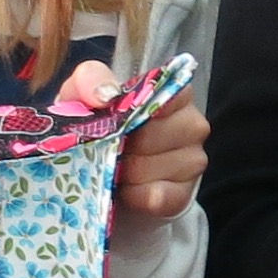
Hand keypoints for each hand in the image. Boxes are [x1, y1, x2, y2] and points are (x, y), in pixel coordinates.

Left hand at [64, 60, 205, 226]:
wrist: (97, 168)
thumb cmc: (98, 124)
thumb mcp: (83, 94)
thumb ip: (91, 80)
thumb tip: (106, 94)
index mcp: (174, 93)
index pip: (164, 96)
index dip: (131, 112)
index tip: (112, 120)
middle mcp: (192, 124)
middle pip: (153, 137)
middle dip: (121, 147)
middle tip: (105, 148)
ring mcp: (193, 160)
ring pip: (151, 169)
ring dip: (124, 173)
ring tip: (113, 168)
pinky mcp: (185, 193)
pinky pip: (158, 197)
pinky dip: (134, 196)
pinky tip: (124, 190)